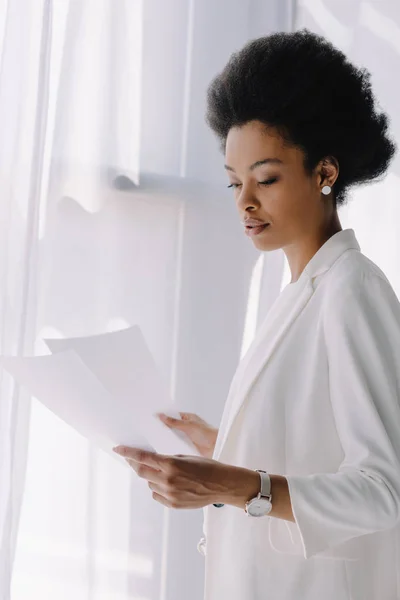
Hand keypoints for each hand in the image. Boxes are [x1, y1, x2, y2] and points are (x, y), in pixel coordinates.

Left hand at [112, 446, 258, 509]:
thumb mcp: (185, 456)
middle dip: (134, 464)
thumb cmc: (205, 466)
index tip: (118, 449)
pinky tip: (168, 484)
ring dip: (150, 477)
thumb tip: (149, 461)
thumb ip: (166, 460)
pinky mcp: (173, 505)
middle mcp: (168, 480)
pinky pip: (157, 495)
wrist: (221, 484)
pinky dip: (158, 488)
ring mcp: (170, 494)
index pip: (142, 457)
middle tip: (132, 460)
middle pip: (141, 472)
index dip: (128, 452)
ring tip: (164, 472)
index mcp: (171, 464)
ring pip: (149, 484)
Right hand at [156, 412, 217, 457]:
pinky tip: (163, 449)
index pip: (172, 415)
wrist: (218, 447)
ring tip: (153, 440)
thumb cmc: (208, 434)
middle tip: (150, 430)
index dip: (163, 416)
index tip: (152, 418)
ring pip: (173, 436)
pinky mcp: (187, 447)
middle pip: (171, 426)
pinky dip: (171, 446)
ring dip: (166, 438)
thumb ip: (174, 422)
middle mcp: (187, 427)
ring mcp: (186, 437)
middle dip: (163, 428)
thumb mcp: (188, 426)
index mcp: (188, 418)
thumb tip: (162, 416)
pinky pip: (176, 445)